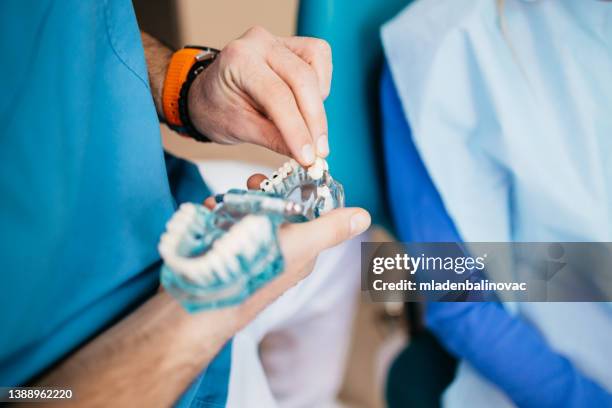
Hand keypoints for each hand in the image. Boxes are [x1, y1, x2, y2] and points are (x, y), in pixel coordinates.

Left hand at [188, 26, 331, 165]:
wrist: (208, 94)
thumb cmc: (217, 108)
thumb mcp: (240, 129)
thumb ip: (274, 140)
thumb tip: (306, 156)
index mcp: (238, 60)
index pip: (277, 96)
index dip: (297, 129)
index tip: (308, 157)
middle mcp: (259, 42)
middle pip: (302, 79)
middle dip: (314, 120)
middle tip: (319, 152)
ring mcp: (277, 40)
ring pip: (316, 67)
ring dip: (318, 103)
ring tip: (307, 126)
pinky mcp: (293, 45)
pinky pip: (319, 60)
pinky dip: (320, 87)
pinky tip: (306, 106)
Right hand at [204, 174, 370, 320]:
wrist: (204, 302)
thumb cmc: (257, 272)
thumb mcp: (301, 244)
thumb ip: (330, 229)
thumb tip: (365, 216)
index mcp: (301, 251)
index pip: (306, 212)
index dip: (296, 190)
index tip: (279, 176)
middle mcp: (278, 253)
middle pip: (276, 210)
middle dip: (261, 193)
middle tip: (249, 183)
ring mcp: (251, 254)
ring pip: (248, 215)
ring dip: (236, 202)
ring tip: (223, 202)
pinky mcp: (226, 254)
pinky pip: (225, 226)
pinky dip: (217, 215)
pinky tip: (209, 211)